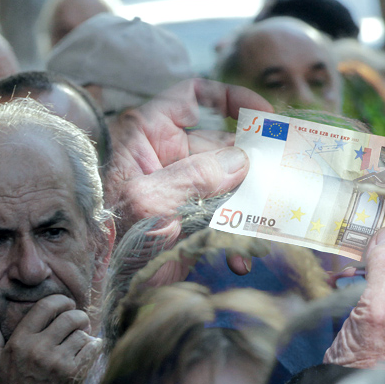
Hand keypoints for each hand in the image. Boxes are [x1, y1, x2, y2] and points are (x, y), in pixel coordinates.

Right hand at [0, 295, 100, 383]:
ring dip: (84, 333)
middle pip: (70, 317)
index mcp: (20, 341)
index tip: (65, 304)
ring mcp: (58, 363)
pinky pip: (92, 350)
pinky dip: (93, 346)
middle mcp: (40, 349)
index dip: (60, 300)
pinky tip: (88, 348)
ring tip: (79, 337)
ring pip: (82, 334)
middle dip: (77, 315)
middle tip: (77, 319)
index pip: (46, 306)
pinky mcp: (73, 376)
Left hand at [104, 78, 272, 273]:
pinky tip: (239, 259)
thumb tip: (241, 160)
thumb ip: (194, 177)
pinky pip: (226, 219)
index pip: (191, 97)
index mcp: (149, 136)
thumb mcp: (149, 201)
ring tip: (270, 223)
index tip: (263, 115)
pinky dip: (236, 237)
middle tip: (283, 179)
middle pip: (224, 145)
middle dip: (254, 162)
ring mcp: (183, 189)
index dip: (228, 98)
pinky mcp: (193, 221)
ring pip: (232, 183)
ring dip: (252, 204)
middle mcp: (169, 157)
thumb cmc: (111, 236)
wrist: (100, 286)